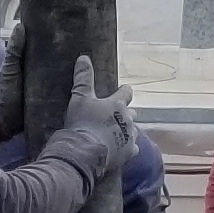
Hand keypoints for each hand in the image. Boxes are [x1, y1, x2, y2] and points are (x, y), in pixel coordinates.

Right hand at [43, 52, 128, 179]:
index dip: (125, 91)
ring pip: (134, 132)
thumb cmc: (83, 122)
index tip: (124, 90)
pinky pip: (132, 150)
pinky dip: (127, 149)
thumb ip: (83, 78)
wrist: (85, 151)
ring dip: (128, 132)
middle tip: (118, 116)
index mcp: (117, 104)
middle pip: (132, 114)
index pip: (126, 93)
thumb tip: (83, 58)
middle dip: (126, 114)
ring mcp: (130, 138)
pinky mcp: (128, 154)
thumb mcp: (80, 97)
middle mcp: (128, 120)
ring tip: (119, 135)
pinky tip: (121, 152)